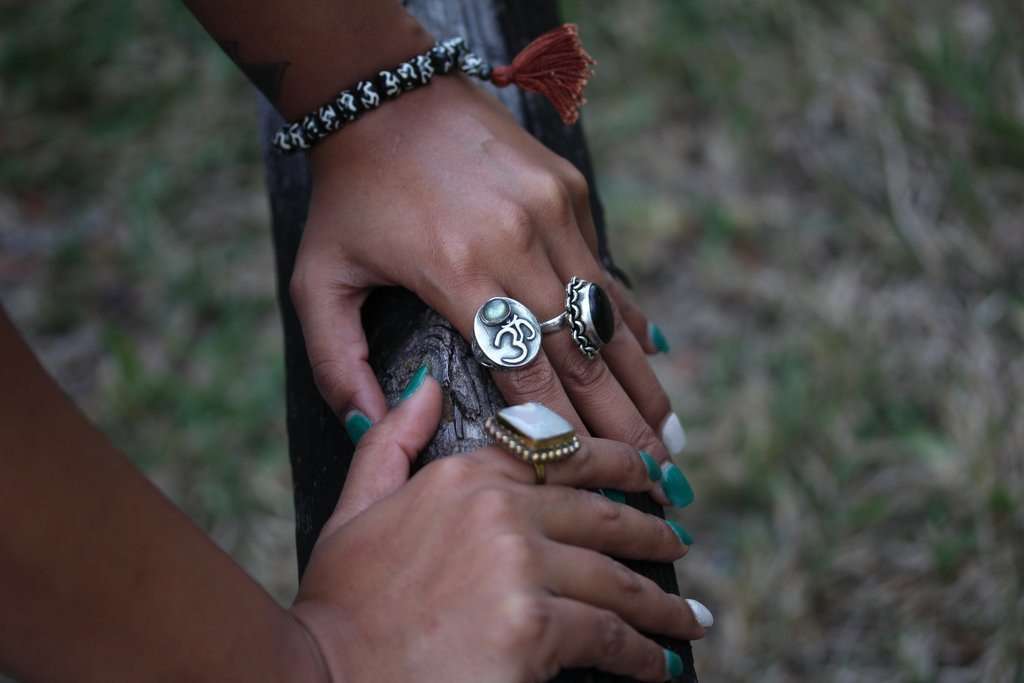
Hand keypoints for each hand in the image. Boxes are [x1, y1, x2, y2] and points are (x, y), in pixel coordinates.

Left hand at [289, 74, 686, 484]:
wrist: (385, 95)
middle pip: (582, 355)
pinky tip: (651, 355)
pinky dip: (625, 317)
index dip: (564, 434)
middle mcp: (518, 243)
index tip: (598, 483)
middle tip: (657, 478)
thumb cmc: (350, 195)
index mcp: (459, 274)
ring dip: (640, 379)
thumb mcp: (319, 280)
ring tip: (670, 433)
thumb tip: (370, 429)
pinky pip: (602, 269)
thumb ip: (337, 363)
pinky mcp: (567, 190)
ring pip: (606, 316)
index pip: (527, 375)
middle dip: (622, 424)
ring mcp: (552, 212)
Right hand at [290, 375, 708, 682]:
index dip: (620, 465)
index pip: (564, 456)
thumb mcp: (356, 509)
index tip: (655, 478)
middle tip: (682, 546)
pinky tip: (660, 664)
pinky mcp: (534, 628)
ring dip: (660, 606)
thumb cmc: (341, 605)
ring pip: (617, 581)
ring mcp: (520, 566)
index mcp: (464, 475)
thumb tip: (425, 383)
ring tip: (687, 621)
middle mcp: (500, 510)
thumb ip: (395, 442)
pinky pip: (610, 637)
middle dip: (652, 534)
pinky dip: (643, 655)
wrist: (321, 678)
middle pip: (603, 517)